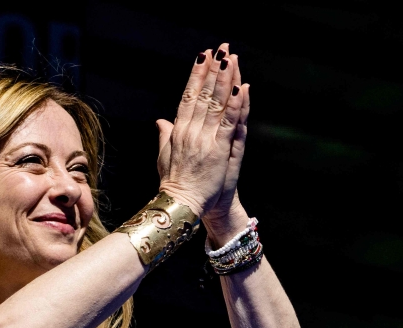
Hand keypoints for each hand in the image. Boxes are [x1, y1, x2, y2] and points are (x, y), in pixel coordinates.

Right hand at [156, 43, 245, 219]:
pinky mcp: (218, 150)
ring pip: (217, 103)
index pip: (188, 95)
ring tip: (232, 59)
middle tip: (221, 48)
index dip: (196, 74)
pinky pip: (229, 123)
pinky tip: (242, 88)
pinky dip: (236, 105)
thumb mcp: (164, 156)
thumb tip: (161, 121)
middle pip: (203, 93)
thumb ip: (165, 136)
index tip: (203, 56)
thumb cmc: (174, 183)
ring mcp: (205, 139)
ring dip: (225, 79)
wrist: (181, 204)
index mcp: (178, 130)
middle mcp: (190, 130)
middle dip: (213, 69)